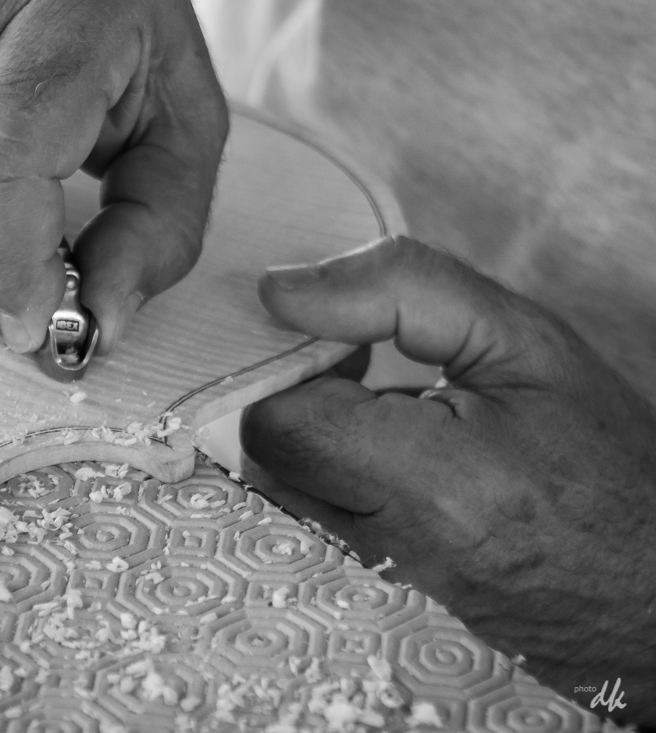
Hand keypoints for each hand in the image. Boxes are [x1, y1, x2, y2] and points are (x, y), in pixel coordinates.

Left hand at [240, 236, 655, 722]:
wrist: (653, 583)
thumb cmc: (605, 458)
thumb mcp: (521, 339)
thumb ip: (397, 291)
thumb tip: (277, 290)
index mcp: (431, 483)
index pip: (277, 417)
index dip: (294, 362)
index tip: (348, 343)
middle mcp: (389, 548)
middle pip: (264, 454)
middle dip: (297, 393)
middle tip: (364, 369)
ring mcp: (378, 581)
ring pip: (281, 483)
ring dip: (313, 429)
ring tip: (388, 409)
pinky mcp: (378, 590)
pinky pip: (312, 513)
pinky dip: (330, 467)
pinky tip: (391, 451)